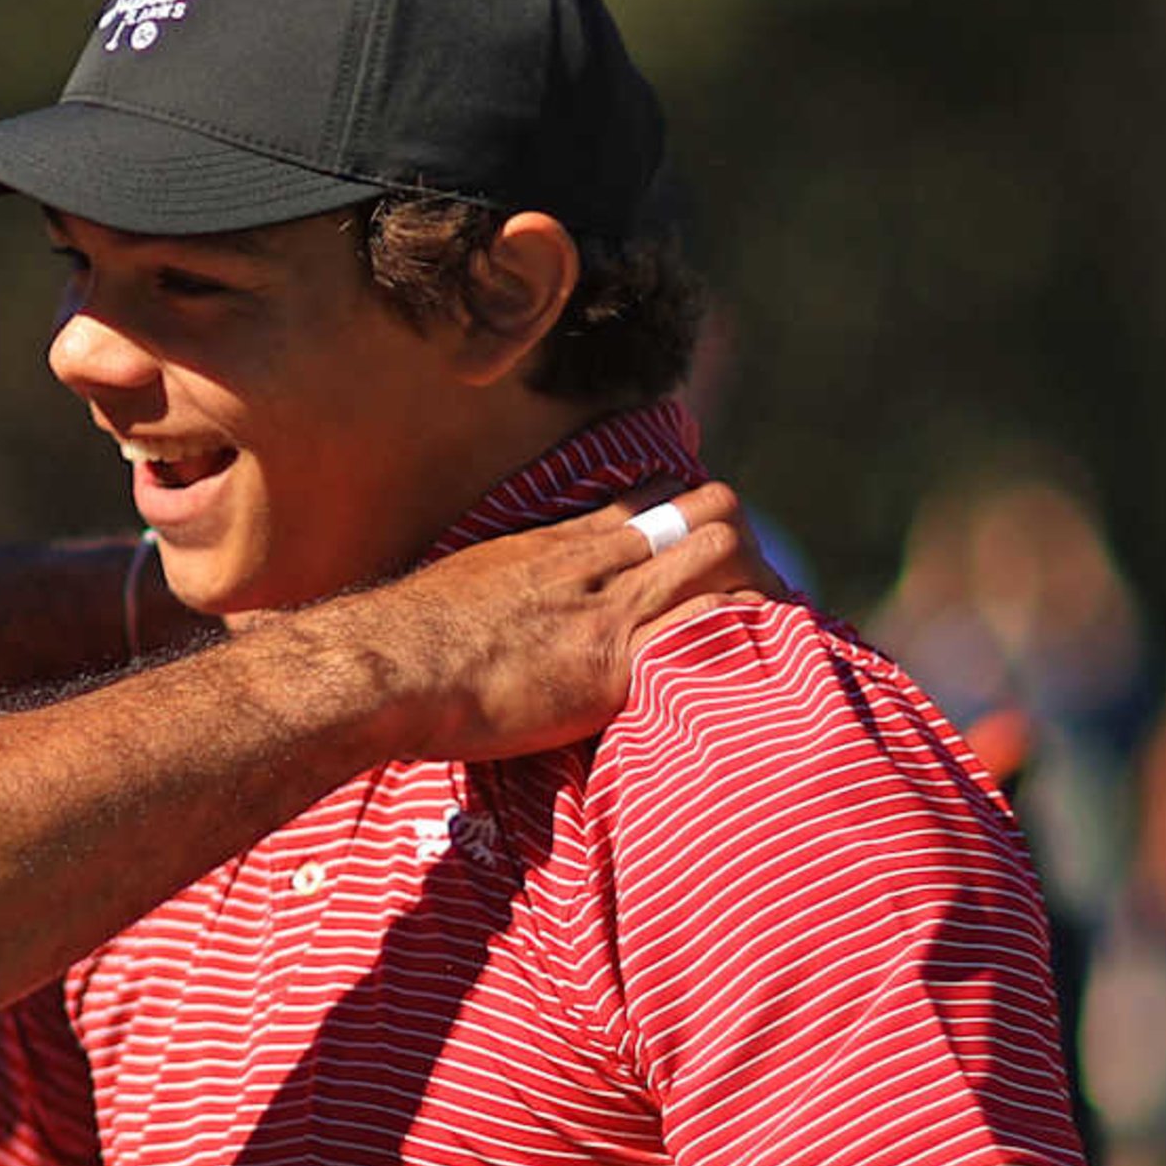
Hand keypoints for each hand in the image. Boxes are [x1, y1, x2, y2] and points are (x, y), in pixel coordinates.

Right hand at [339, 478, 761, 763]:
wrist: (390, 667)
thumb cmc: (405, 641)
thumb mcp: (462, 588)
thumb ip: (499, 588)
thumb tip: (493, 610)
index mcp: (556, 546)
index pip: (648, 497)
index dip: (689, 512)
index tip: (708, 538)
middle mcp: (594, 563)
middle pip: (702, 510)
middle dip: (742, 542)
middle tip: (756, 587)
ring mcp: (609, 607)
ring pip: (717, 549)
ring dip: (755, 581)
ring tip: (776, 621)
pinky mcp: (613, 662)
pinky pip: (704, 624)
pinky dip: (741, 633)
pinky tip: (761, 658)